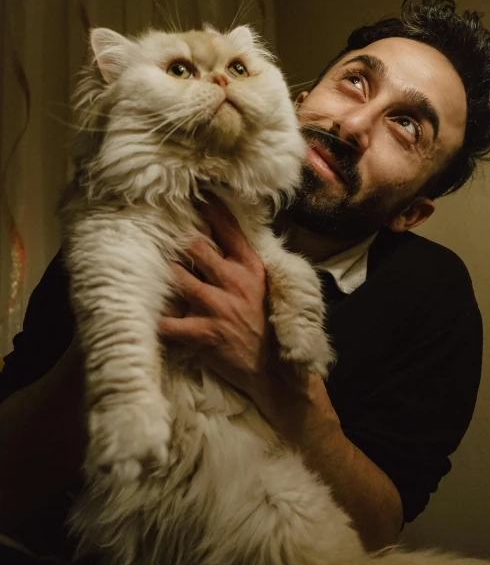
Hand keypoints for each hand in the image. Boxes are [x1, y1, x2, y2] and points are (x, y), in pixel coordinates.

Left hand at [159, 197, 276, 409]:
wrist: (275, 370)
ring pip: (177, 278)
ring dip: (160, 273)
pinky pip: (168, 323)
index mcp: (250, 267)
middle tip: (154, 226)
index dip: (208, 208)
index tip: (193, 194)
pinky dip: (153, 320)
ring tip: (140, 264)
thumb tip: (218, 240)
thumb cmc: (266, 326)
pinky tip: (140, 316)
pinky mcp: (204, 332)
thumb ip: (241, 265)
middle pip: (196, 246)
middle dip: (175, 238)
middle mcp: (233, 281)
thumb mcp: (263, 287)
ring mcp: (218, 306)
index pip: (228, 228)